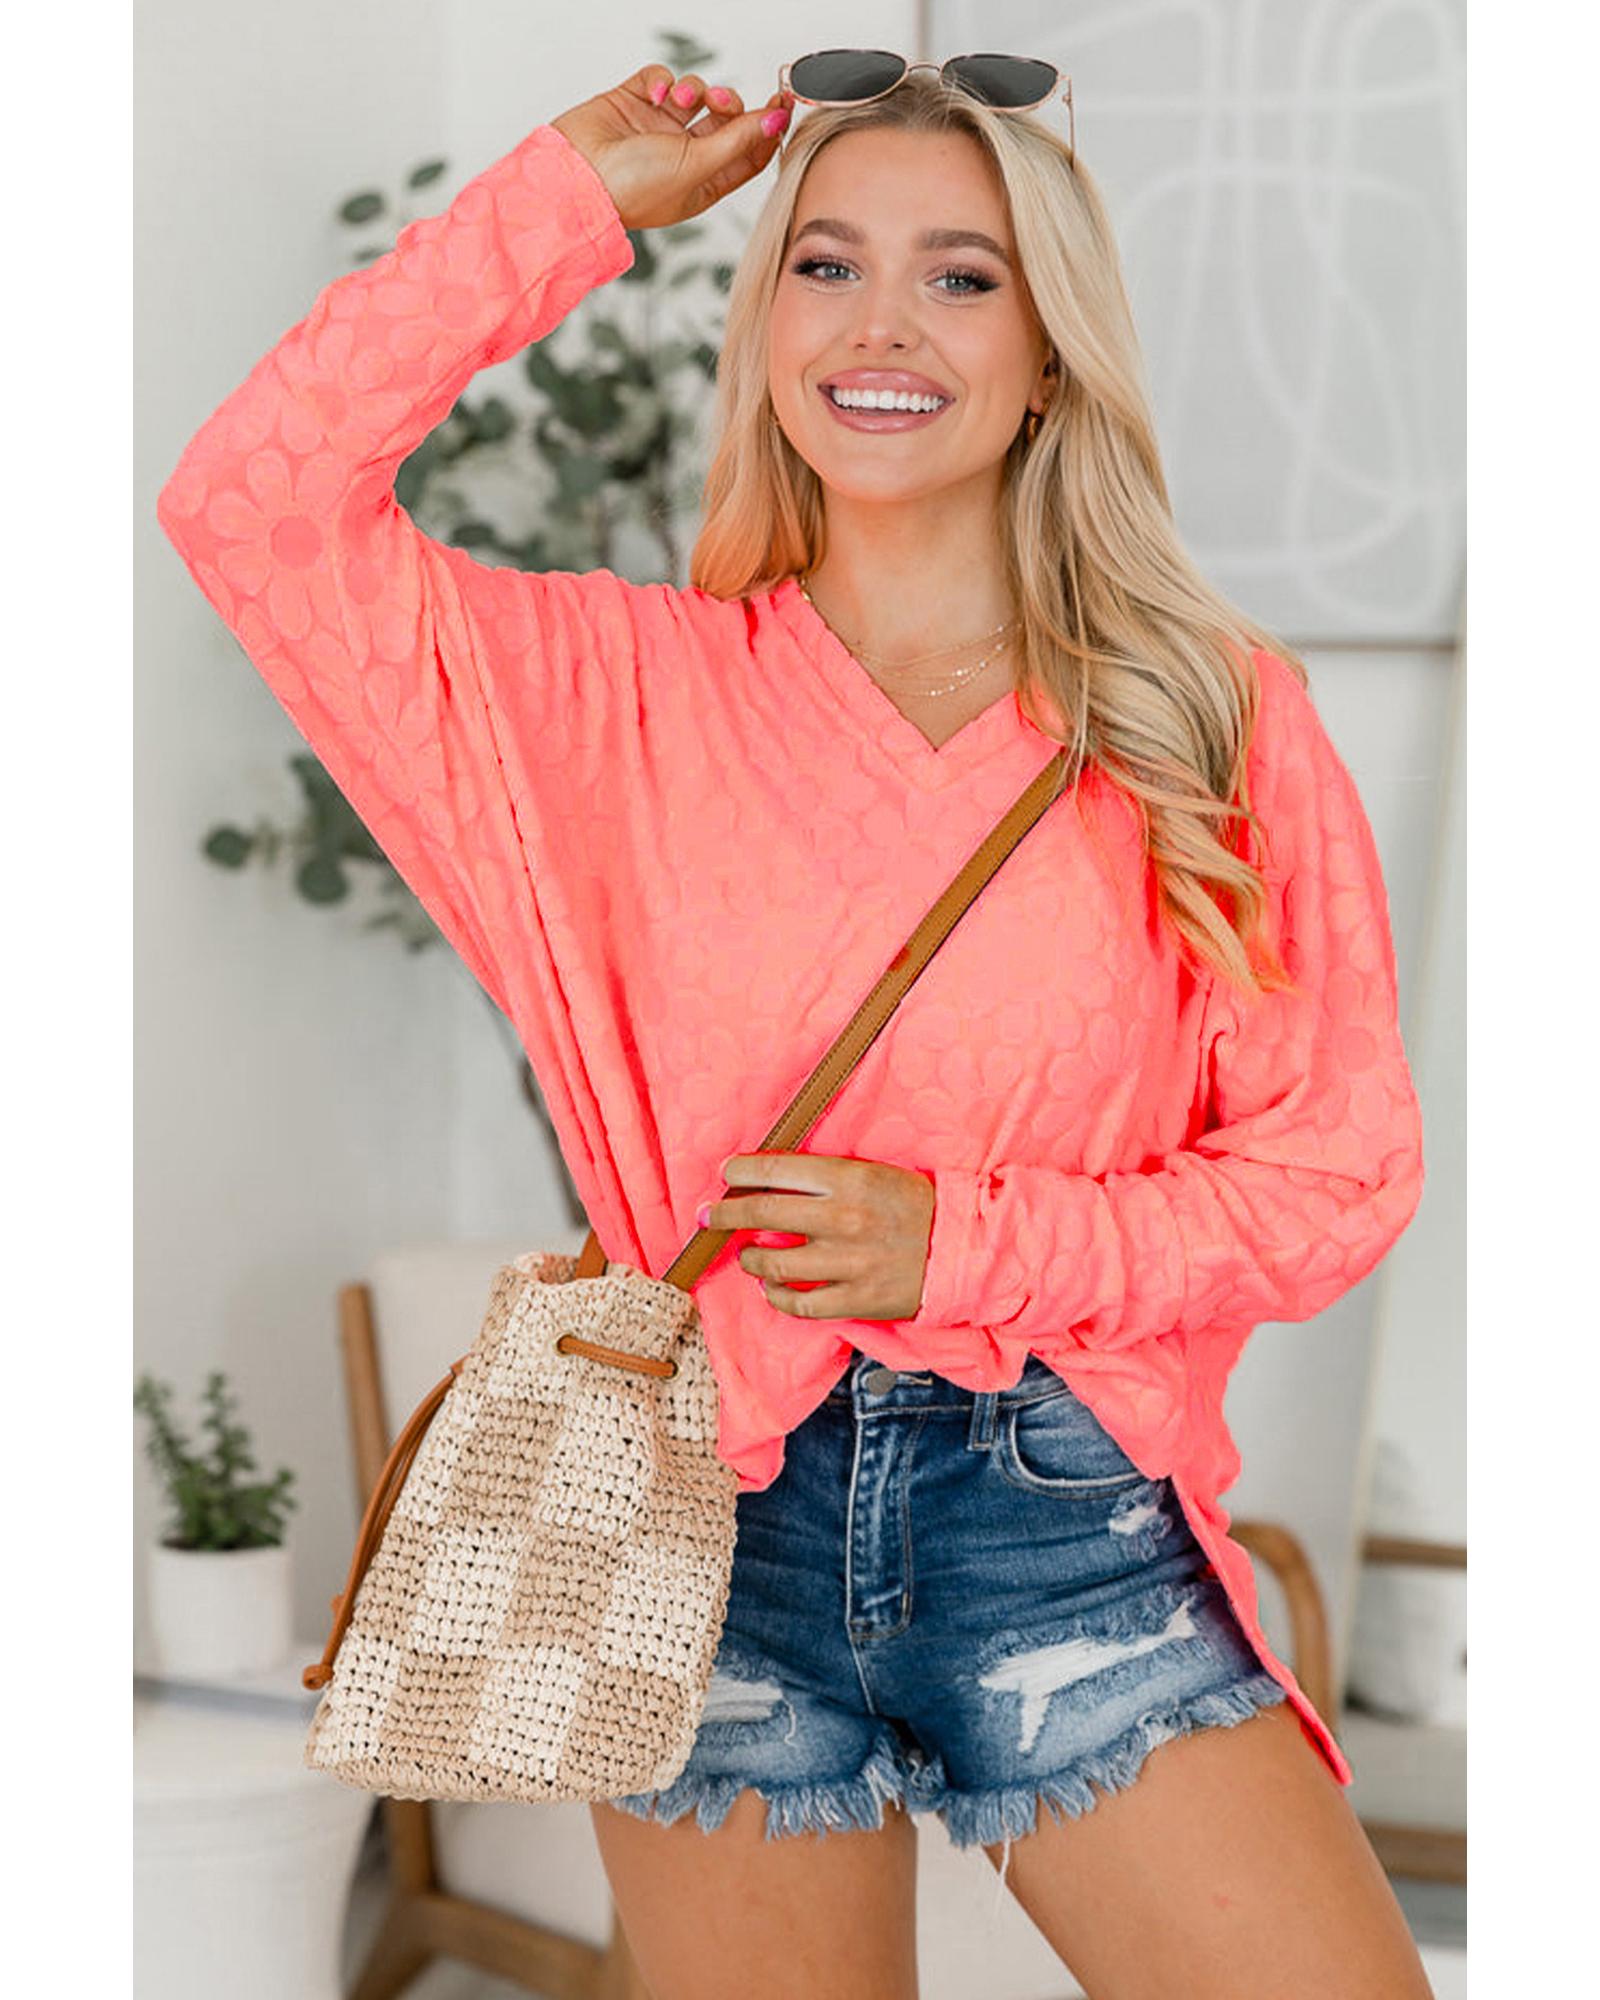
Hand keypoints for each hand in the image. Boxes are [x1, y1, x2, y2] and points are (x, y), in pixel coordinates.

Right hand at [552, 63, 794, 231]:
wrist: (576, 179)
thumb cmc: (631, 189)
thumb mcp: (696, 167)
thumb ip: (739, 140)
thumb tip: (776, 119)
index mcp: (703, 182)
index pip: (749, 154)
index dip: (768, 129)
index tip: (783, 103)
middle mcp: (684, 156)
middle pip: (726, 120)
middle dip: (730, 105)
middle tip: (721, 103)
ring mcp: (658, 128)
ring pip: (696, 94)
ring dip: (695, 89)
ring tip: (681, 99)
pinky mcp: (635, 104)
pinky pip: (661, 79)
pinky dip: (664, 79)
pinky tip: (658, 92)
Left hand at [705, 1153, 936, 1320]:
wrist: (963, 1248)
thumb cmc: (916, 1205)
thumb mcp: (874, 1173)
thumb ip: (826, 1176)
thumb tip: (771, 1179)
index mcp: (849, 1179)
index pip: (775, 1170)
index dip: (741, 1172)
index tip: (727, 1174)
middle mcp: (844, 1219)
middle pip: (763, 1214)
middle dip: (726, 1214)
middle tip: (710, 1215)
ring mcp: (848, 1263)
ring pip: (774, 1265)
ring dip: (751, 1259)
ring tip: (748, 1255)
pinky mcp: (857, 1299)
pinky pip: (800, 1305)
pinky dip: (777, 1298)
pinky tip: (771, 1289)